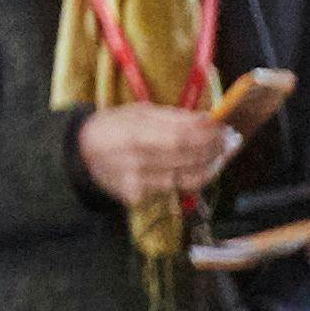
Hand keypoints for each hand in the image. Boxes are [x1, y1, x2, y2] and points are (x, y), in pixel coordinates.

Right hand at [76, 102, 234, 204]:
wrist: (81, 155)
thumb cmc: (113, 127)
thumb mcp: (138, 112)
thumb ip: (172, 117)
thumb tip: (207, 120)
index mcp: (134, 132)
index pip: (181, 136)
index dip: (206, 134)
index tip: (223, 128)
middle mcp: (136, 160)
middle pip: (186, 158)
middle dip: (213, 149)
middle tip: (228, 142)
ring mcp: (137, 182)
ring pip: (185, 179)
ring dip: (209, 167)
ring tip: (218, 156)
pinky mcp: (138, 198)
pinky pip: (172, 189)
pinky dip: (189, 179)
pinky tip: (196, 169)